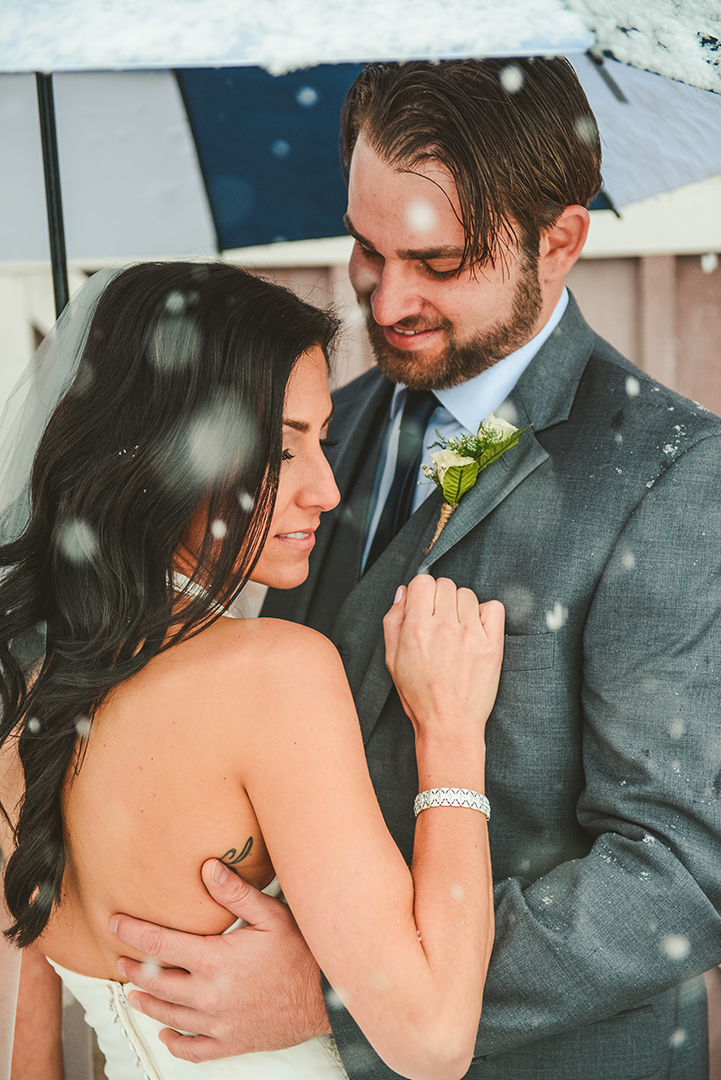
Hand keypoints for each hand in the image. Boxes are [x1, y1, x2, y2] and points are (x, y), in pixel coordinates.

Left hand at [109, 859, 329, 1062]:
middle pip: (156, 982)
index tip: (115, 923)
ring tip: (132, 991)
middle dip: (134, 968)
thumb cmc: (301, 951)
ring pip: (168, 1014)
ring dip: (146, 1002)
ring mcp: (217, 1024)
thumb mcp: (271, 914)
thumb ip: (236, 893)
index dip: (132, 932)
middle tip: (120, 959)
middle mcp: (209, 995)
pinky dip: (174, 1041)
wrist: (326, 996)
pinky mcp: (230, 1043)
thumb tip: (207, 867)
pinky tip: (165, 1031)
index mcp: (214, 960)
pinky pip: (192, 1049)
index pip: (159, 945)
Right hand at [383, 575, 503, 736]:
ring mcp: (471, 636)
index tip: (423, 604)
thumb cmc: (420, 695)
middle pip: (445, 584)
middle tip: (439, 619)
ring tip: (457, 628)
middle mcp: (445, 628)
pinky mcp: (493, 645)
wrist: (449, 724)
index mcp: (417, 629)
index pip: (422, 582)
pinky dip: (486, 613)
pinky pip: (494, 608)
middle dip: (440, 598)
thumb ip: (394, 621)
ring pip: (468, 594)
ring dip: (461, 606)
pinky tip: (476, 629)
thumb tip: (403, 593)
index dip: (421, 592)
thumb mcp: (392, 659)